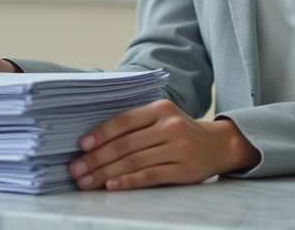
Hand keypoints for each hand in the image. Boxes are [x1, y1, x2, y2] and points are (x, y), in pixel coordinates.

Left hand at [69, 99, 259, 190]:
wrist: (218, 145)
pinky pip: (151, 176)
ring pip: (134, 161)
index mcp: (161, 108)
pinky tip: (111, 186)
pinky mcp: (185, 170)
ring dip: (105, 173)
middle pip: (126, 144)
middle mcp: (171, 125)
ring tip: (86, 182)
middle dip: (96, 158)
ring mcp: (179, 148)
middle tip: (76, 169)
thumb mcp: (162, 117)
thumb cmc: (180, 132)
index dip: (100, 133)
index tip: (80, 146)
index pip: (124, 120)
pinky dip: (129, 182)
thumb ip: (135, 123)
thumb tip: (92, 140)